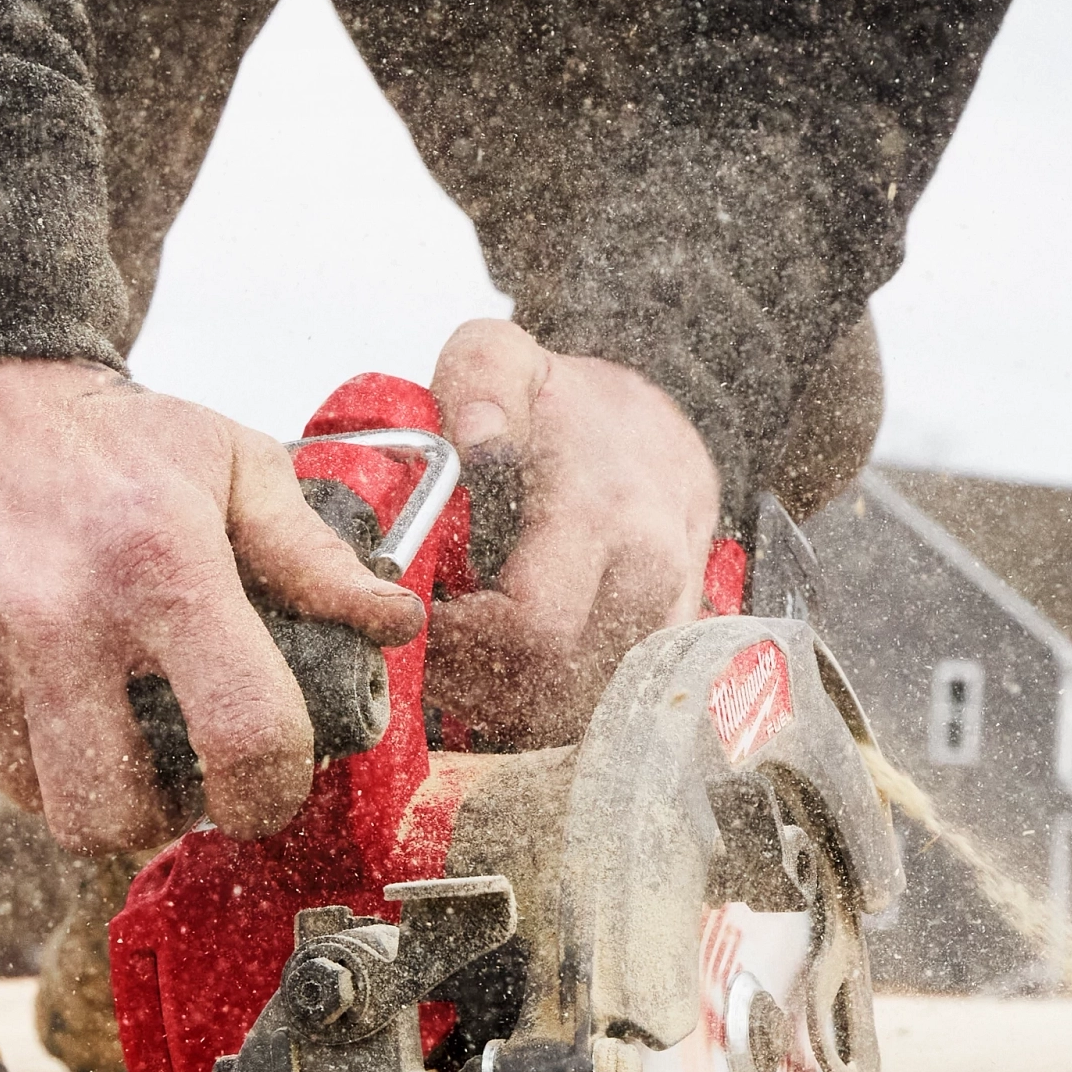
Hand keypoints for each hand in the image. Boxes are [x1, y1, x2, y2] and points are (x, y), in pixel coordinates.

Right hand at [0, 361, 421, 850]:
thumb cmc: (112, 436)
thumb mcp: (233, 465)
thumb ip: (313, 555)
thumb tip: (394, 621)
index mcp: (160, 567)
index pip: (241, 738)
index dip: (268, 792)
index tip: (263, 788)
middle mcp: (53, 616)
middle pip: (112, 816)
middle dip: (156, 814)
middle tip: (170, 770)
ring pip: (36, 802)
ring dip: (78, 777)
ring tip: (96, 709)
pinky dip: (6, 739)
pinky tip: (26, 673)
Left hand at [420, 321, 721, 748]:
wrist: (659, 432)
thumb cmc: (564, 404)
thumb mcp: (505, 356)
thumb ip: (482, 381)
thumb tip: (476, 439)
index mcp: (606, 517)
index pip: (533, 627)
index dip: (456, 643)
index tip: (407, 618)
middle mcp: (648, 583)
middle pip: (546, 687)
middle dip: (465, 681)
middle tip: (413, 648)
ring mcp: (663, 628)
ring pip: (568, 715)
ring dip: (495, 703)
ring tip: (449, 657)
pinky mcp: (662, 663)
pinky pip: (589, 714)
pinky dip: (531, 709)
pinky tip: (493, 673)